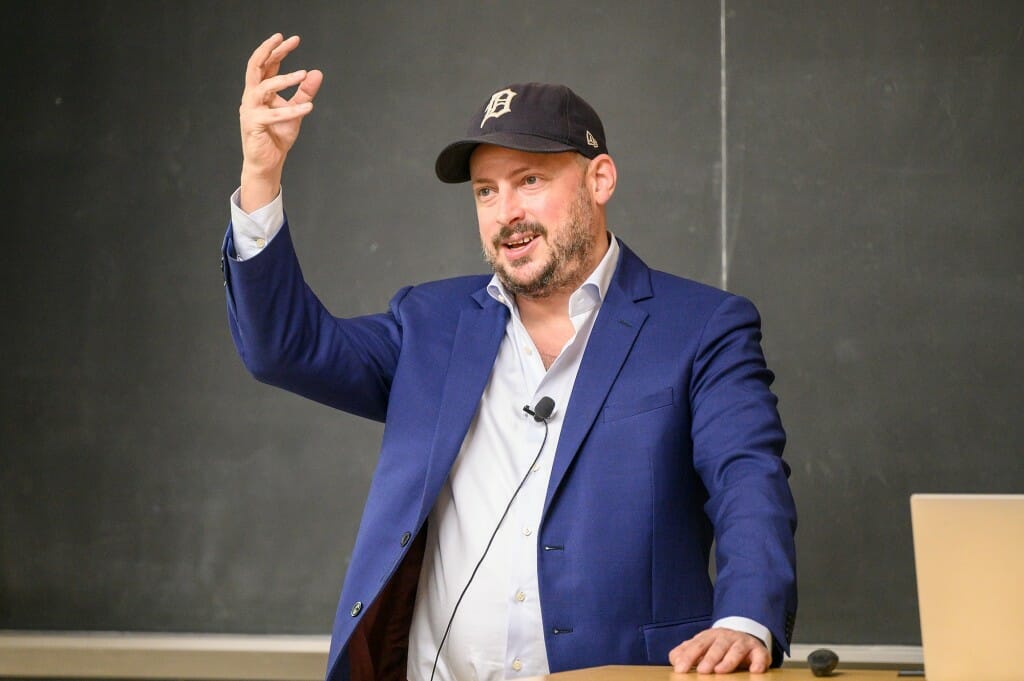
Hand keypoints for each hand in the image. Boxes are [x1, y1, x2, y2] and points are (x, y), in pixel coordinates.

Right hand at [238, 33, 322, 210]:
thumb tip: (317, 73)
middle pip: (256, 67)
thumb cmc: (278, 136)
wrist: (268, 162)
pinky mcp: (254, 124)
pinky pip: (273, 114)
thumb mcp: (296, 110)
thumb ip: (305, 93)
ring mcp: (250, 109)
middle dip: (270, 51)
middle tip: (285, 39)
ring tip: (303, 74)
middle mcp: (251, 97)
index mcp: (259, 91)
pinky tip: (308, 108)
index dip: (277, 50)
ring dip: (284, 79)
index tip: (292, 39)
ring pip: (263, 87)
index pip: (266, 64)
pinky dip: (291, 110)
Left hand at [668, 627, 769, 673]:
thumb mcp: (701, 646)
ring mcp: (743, 643)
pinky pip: (760, 655)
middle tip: (702, 671)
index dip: (688, 657)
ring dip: (728, 660)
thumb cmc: (718, 646)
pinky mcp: (759, 651)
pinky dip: (758, 662)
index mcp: (709, 637)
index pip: (697, 645)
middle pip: (716, 646)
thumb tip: (674, 660)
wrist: (744, 635)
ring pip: (736, 650)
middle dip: (709, 658)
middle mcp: (726, 637)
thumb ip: (686, 652)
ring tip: (720, 670)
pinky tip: (755, 670)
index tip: (680, 669)